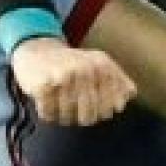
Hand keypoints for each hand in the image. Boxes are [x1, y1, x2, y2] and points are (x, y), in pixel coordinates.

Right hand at [10, 37, 136, 125]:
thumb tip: (129, 97)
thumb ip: (119, 80)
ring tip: (60, 104)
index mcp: (102, 65)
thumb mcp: (98, 65)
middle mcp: (85, 69)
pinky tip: (48, 102)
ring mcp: (63, 76)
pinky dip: (48, 113)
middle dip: (82, 117)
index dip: (102, 113)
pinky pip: (49, 114)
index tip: (96, 108)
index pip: (111, 106)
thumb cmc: (72, 63)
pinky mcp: (42, 84)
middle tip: (75, 108)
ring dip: (64, 116)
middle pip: (90, 115)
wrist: (36, 49)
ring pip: (69, 117)